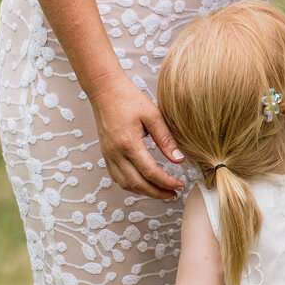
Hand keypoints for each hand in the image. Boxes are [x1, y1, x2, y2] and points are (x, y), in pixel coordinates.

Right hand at [90, 72, 184, 199]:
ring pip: (125, 184)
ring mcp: (108, 155)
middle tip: (173, 194)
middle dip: (157, 193)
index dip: (166, 183)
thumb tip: (179, 160)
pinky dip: (130, 184)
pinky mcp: (106, 154)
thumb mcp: (153, 115)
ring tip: (160, 191)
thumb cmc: (129, 98)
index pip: (150, 172)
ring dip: (144, 191)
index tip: (179, 185)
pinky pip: (117, 177)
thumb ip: (166, 139)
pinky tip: (142, 182)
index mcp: (129, 143)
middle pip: (137, 184)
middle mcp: (116, 153)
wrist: (105, 90)